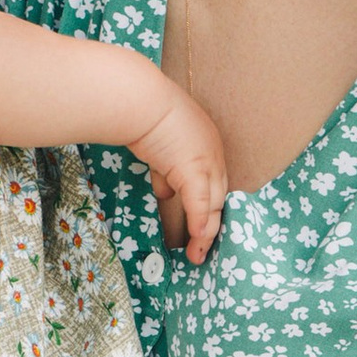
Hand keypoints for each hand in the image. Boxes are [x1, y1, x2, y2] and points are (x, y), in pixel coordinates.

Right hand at [127, 84, 227, 263]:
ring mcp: (206, 161)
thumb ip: (166, 169)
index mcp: (206, 141)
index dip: (207, 203)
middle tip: (204, 246)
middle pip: (217, 195)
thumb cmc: (143, 114)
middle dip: (212, 223)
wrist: (139, 102)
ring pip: (212, 204)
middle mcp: (213, 151)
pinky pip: (200, 204)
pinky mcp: (194, 170)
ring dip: (206, 232)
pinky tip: (198, 239)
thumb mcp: (158, 146)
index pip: (211, 179)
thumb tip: (166, 191)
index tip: (201, 222)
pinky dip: (201, 224)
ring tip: (198, 254)